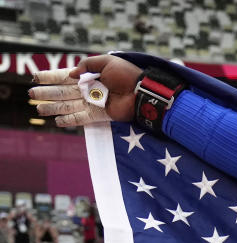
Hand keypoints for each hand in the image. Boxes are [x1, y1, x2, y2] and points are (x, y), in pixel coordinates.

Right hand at [28, 55, 142, 126]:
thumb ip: (87, 65)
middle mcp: (88, 90)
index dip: (50, 77)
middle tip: (31, 94)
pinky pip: (81, 118)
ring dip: (52, 107)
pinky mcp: (99, 115)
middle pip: (62, 92)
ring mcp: (92, 103)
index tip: (36, 78)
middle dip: (46, 93)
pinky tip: (57, 121)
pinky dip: (69, 120)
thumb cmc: (126, 75)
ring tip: (38, 109)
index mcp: (89, 75)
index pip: (65, 76)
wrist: (141, 92)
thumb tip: (71, 74)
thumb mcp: (106, 62)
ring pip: (68, 105)